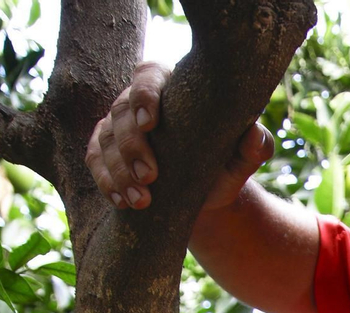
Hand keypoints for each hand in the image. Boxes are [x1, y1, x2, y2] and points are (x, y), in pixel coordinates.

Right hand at [85, 60, 274, 212]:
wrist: (206, 198)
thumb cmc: (226, 167)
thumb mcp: (243, 159)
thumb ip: (255, 145)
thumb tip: (254, 134)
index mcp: (173, 86)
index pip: (149, 74)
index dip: (144, 93)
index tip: (151, 122)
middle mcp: (140, 101)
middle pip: (120, 110)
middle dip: (132, 145)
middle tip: (150, 175)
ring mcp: (119, 125)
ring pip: (105, 138)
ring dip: (119, 171)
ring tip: (141, 200)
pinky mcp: (106, 150)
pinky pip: (94, 160)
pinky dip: (105, 182)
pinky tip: (121, 202)